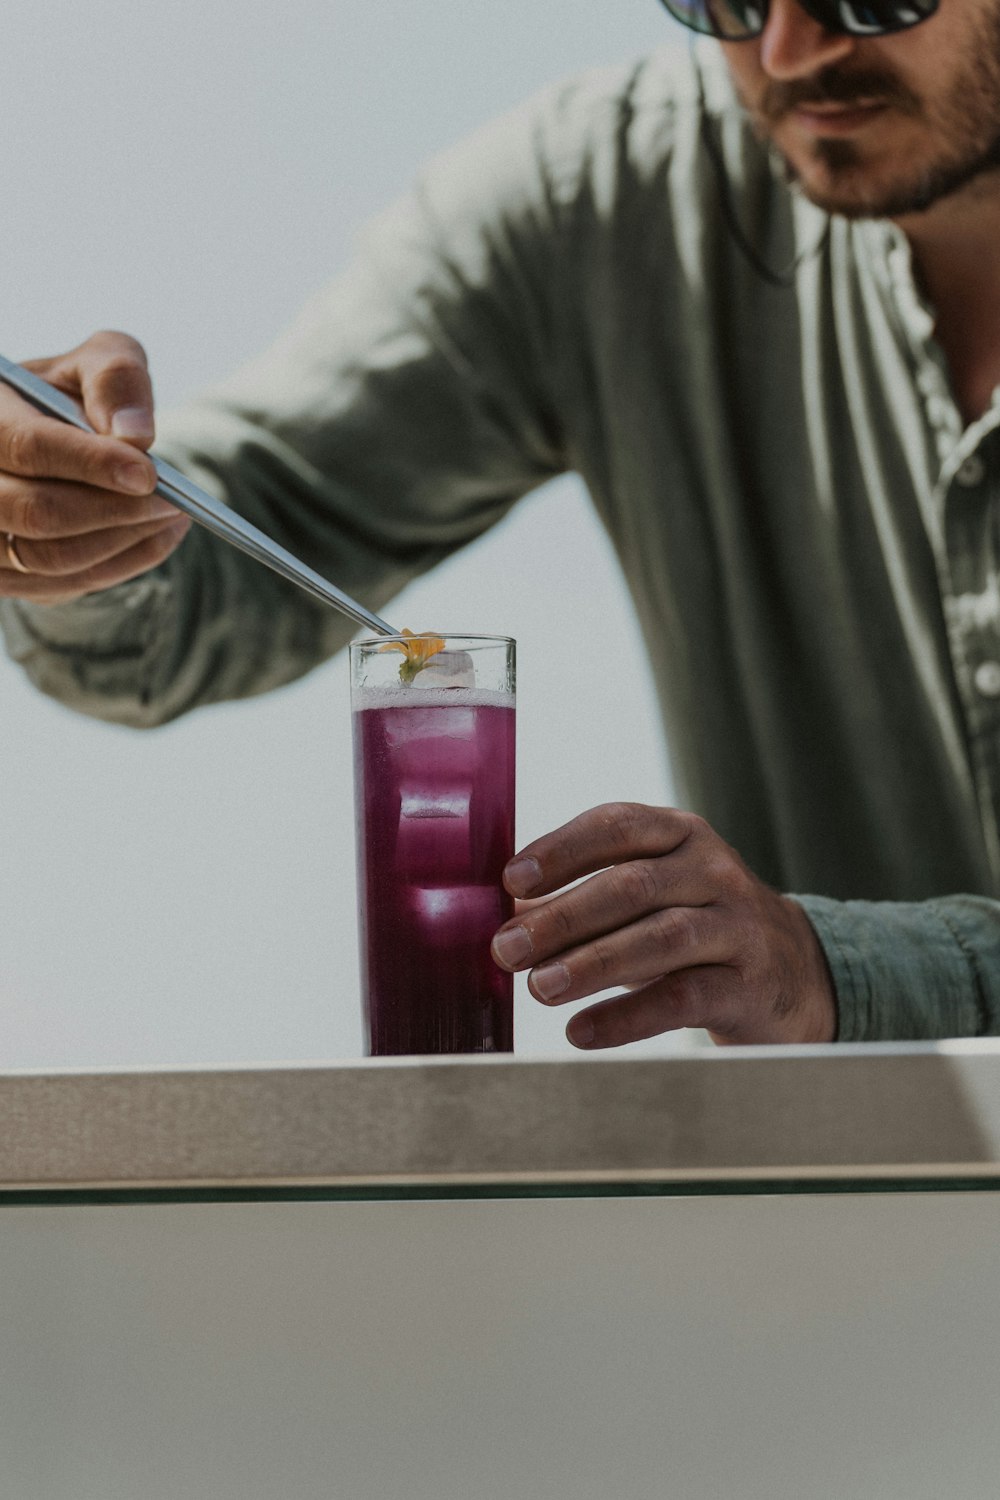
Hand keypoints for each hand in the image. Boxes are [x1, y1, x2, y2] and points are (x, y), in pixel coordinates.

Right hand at [0, 331, 189, 604]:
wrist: (47, 436)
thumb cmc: (72, 395)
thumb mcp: (96, 361)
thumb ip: (115, 377)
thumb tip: (136, 435)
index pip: (27, 446)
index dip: (90, 464)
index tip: (148, 475)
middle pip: (38, 513)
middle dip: (116, 511)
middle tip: (173, 502)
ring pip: (50, 559)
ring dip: (122, 543)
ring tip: (172, 515)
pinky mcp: (3, 574)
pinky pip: (59, 586)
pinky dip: (117, 566)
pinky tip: (154, 536)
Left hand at [490, 802, 836, 1048]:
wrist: (795, 975)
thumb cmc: (698, 929)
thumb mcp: (653, 898)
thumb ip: (588, 900)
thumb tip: (512, 919)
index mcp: (682, 836)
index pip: (618, 825)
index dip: (562, 850)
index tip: (512, 882)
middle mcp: (714, 871)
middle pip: (632, 885)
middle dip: (564, 917)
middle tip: (508, 949)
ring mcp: (738, 926)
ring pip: (661, 938)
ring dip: (592, 963)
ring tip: (539, 988)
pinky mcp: (751, 985)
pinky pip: (684, 997)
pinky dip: (628, 1016)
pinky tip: (582, 1032)